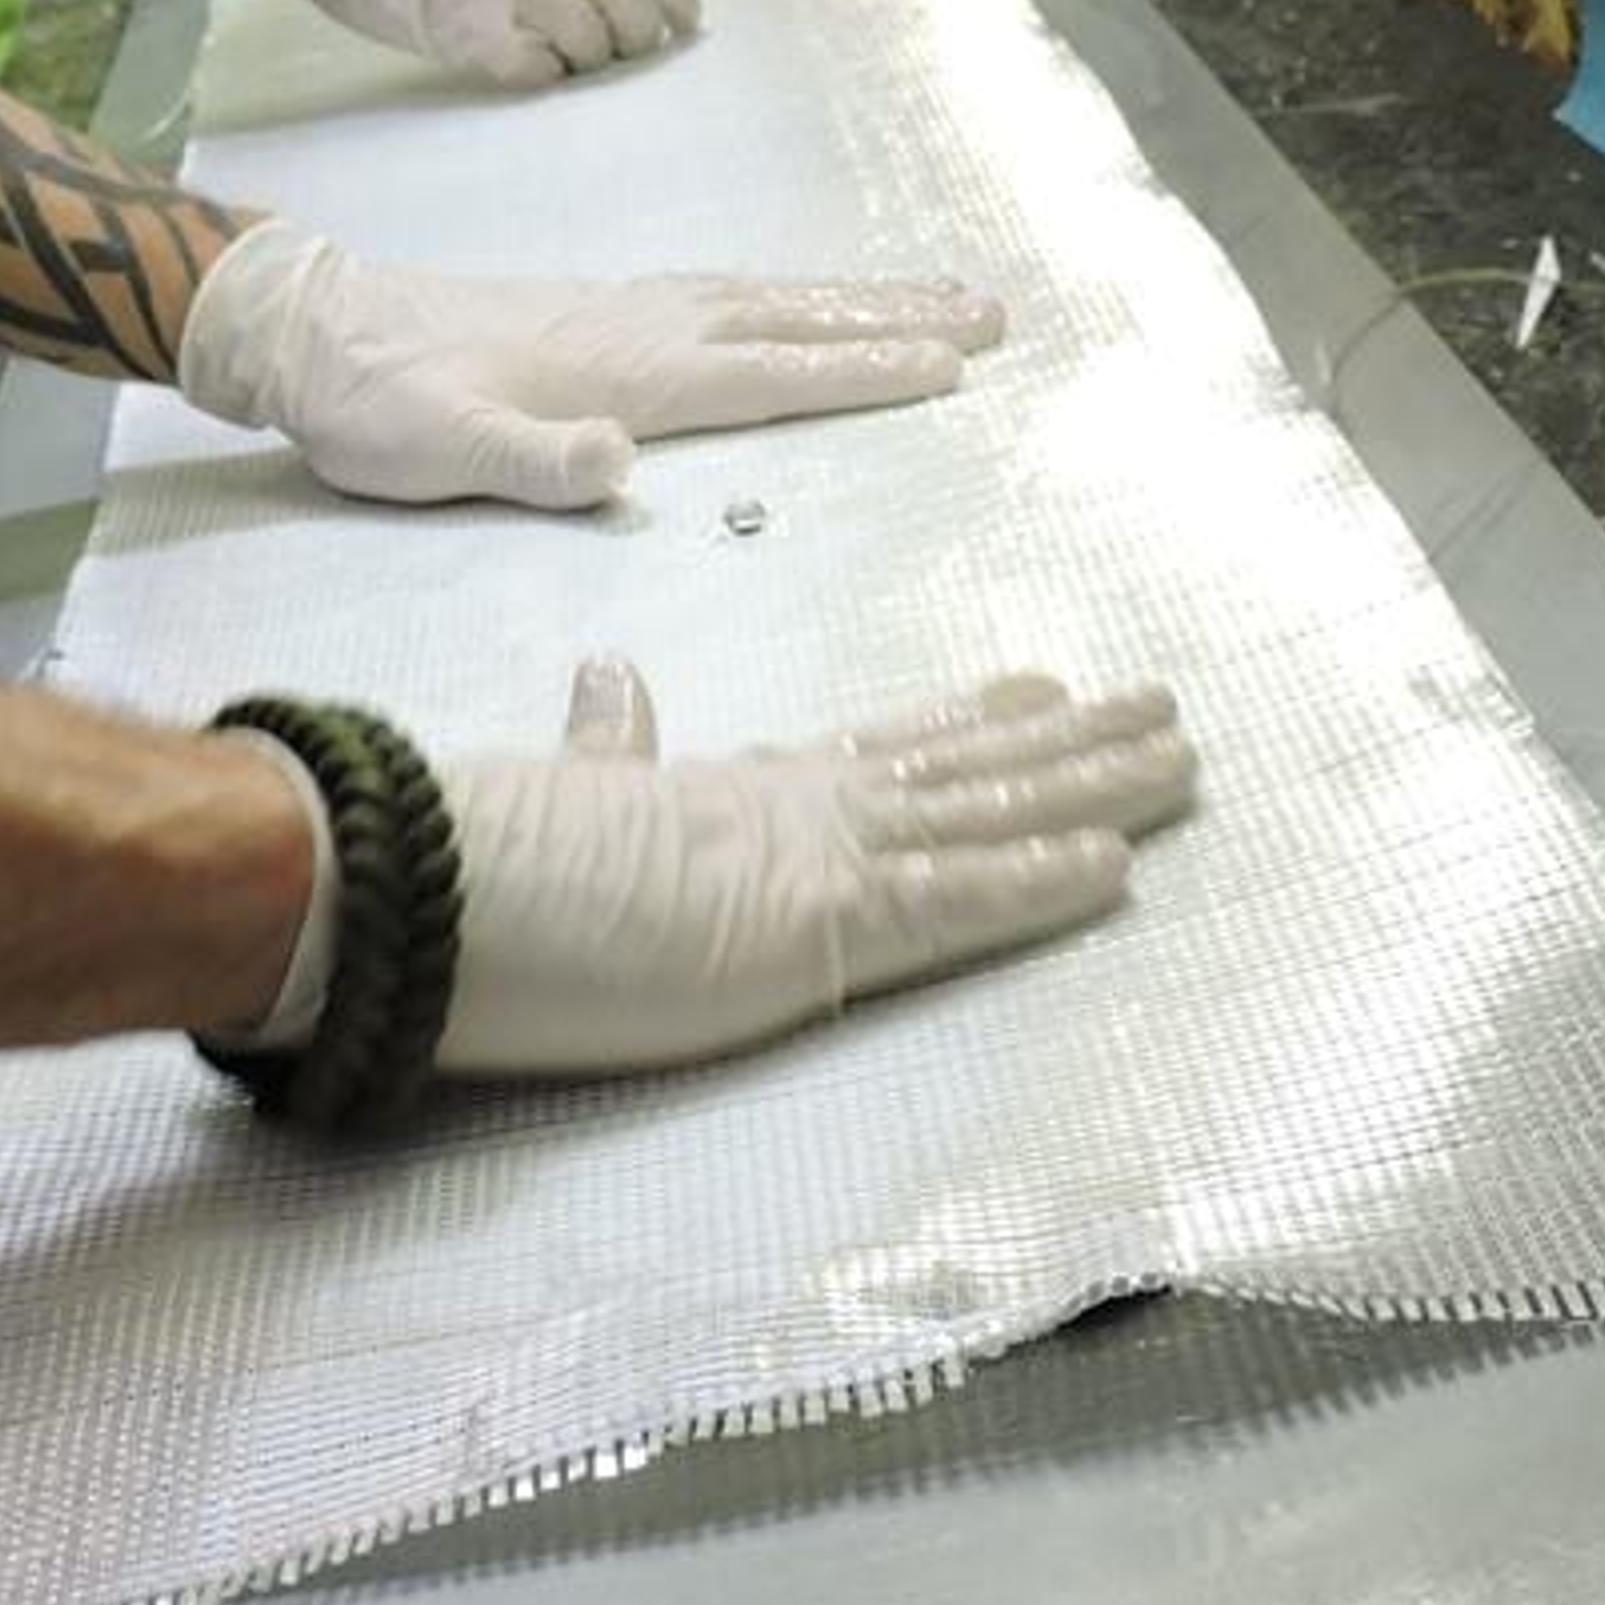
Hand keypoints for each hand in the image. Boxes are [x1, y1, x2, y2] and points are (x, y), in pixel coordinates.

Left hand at [176, 223, 998, 508]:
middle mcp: (642, 328)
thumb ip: (534, 460)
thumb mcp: (440, 451)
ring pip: (769, 298)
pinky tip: (803, 302)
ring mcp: (624, 310)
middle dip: (897, 319)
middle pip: (795, 320)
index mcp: (625, 372)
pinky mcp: (601, 309)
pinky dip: (789, 294)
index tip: (949, 369)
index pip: (769, 374)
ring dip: (858, 298)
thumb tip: (619, 465)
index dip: (861, 372)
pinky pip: (727, 293)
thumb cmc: (378, 405)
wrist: (311, 331)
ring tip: (938, 298)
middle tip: (994, 314)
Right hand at [250, 0, 697, 87]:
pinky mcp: (473, 31)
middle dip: (635, 43)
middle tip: (612, 56)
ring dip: (583, 63)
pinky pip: (537, 72)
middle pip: (634, 8)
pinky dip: (538, 77)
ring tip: (551, 56)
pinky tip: (515, 63)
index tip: (683, 25)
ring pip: (592, 45)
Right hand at [434, 662, 1198, 1073]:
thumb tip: (609, 677)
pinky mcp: (811, 927)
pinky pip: (948, 907)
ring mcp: (810, 862)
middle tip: (1160, 709)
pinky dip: (1033, 883)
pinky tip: (1114, 863)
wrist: (424, 878)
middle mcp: (795, 813)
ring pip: (983, 817)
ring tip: (1180, 758)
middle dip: (1068, 745)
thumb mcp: (561, 798)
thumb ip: (606, 750)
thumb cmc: (477, 860)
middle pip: (960, 771)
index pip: (876, 754)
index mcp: (736, 797)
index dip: (965, 726)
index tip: (1034, 693)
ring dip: (1090, 792)